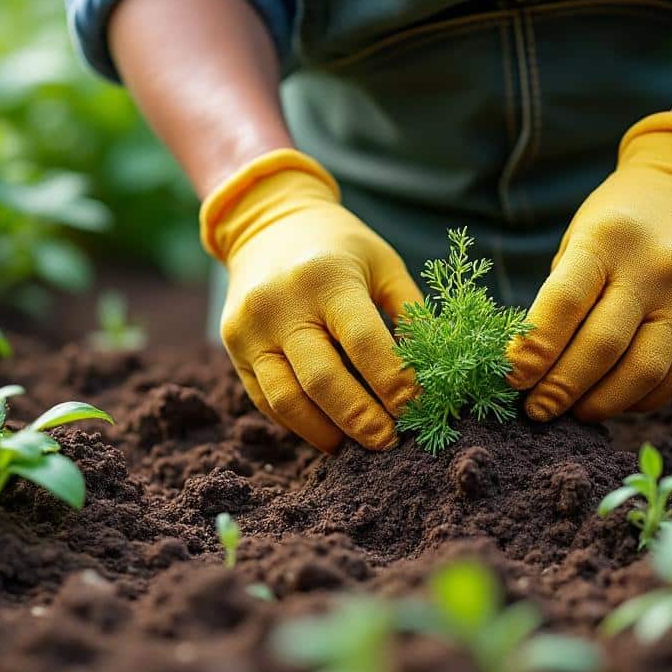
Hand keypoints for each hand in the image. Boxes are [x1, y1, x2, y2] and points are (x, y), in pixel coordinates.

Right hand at [203, 149, 421, 451]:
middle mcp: (281, 304)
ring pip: (287, 400)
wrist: (267, 225)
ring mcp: (250, 328)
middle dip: (362, 419)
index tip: (419, 409)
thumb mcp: (383, 264)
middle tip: (391, 442)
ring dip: (328, 432)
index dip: (394, 382)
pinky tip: (329, 432)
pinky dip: (300, 423)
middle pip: (322, 380)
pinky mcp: (234, 348)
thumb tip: (438, 372)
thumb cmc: (340, 248)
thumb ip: (411, 315)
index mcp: (326, 278)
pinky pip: (267, 400)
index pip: (364, 342)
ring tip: (359, 446)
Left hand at [506, 112, 671, 421]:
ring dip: (600, 403)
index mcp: (607, 239)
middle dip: (560, 388)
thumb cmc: (617, 223)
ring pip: (641, 372)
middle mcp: (655, 266)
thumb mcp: (580, 239)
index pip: (564, 306)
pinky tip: (614, 400)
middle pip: (601, 347)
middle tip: (536, 410)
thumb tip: (530, 369)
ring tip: (574, 411)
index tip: (510, 381)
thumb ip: (561, 298)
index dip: (533, 352)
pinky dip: (640, 400)